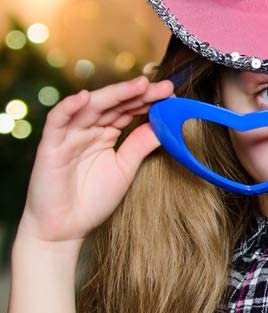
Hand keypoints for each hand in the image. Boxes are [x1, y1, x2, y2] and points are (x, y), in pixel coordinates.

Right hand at [18, 75, 173, 246]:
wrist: (64, 227)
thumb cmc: (93, 199)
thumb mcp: (125, 169)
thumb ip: (141, 145)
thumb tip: (166, 124)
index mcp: (105, 134)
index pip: (127, 111)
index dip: (148, 101)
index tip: (172, 95)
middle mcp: (87, 129)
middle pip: (113, 104)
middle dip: (138, 94)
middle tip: (163, 86)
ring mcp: (69, 135)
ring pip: (91, 107)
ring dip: (114, 94)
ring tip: (139, 85)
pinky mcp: (50, 145)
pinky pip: (58, 120)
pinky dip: (69, 107)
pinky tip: (85, 97)